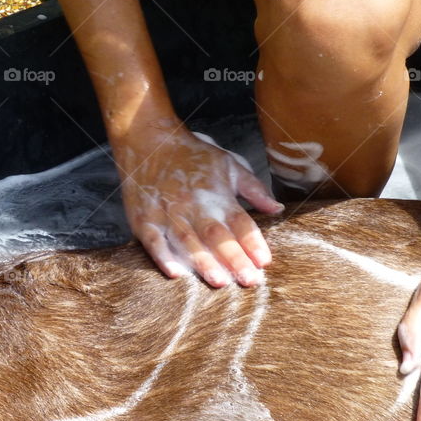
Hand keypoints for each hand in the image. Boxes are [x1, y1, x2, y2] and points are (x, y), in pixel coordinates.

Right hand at [114, 121, 283, 286]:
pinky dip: (163, 257)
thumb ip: (253, 189)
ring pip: (187, 241)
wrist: (148, 139)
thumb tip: (277, 209)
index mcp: (217, 194)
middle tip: (248, 281)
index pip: (240, 222)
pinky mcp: (143, 218)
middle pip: (217, 235)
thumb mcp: (228, 165)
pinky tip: (175, 273)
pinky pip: (154, 241)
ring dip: (203, 262)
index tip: (264, 262)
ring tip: (219, 281)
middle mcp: (193, 204)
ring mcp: (167, 212)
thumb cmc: (191, 155)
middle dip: (234, 259)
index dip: (253, 242)